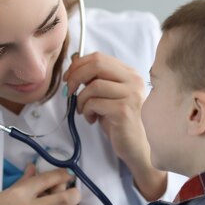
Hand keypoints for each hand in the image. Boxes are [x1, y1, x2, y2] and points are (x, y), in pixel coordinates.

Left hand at [63, 52, 166, 200]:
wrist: (137, 147)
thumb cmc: (120, 121)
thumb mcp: (107, 95)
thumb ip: (95, 78)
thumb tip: (74, 61)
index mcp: (129, 73)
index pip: (99, 57)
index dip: (78, 65)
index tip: (68, 78)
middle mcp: (133, 80)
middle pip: (96, 65)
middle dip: (76, 76)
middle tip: (69, 91)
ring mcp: (130, 95)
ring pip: (93, 86)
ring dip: (81, 100)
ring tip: (84, 111)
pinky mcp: (123, 110)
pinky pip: (93, 103)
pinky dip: (86, 111)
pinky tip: (92, 120)